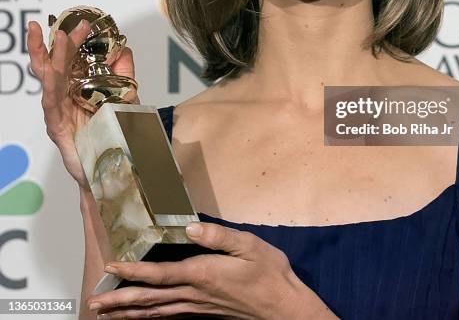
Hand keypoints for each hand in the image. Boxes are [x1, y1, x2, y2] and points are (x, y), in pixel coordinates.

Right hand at [26, 19, 139, 189]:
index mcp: (76, 87)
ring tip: (59, 39)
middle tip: (63, 25)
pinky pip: (52, 105)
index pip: (70, 58)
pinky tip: (51, 75)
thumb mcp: (124, 97)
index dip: (74, 40)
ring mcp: (59, 111)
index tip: (83, 23)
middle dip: (57, 43)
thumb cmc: (112, 132)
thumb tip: (125, 49)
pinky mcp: (57, 127)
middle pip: (54, 65)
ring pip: (51, 80)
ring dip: (54, 58)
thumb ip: (124, 74)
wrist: (112, 166)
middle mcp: (64, 96)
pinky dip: (51, 88)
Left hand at [86, 221, 336, 318]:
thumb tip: (190, 228)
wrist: (283, 308)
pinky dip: (149, 319)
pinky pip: (169, 318)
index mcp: (203, 274)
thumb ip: (220, 236)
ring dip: (128, 313)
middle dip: (120, 301)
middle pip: (150, 299)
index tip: (111, 267)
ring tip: (107, 313)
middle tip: (94, 303)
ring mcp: (198, 308)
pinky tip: (142, 318)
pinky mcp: (204, 314)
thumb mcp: (250, 246)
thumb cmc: (269, 274)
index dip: (133, 271)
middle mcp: (195, 294)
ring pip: (155, 313)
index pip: (160, 274)